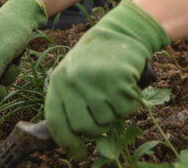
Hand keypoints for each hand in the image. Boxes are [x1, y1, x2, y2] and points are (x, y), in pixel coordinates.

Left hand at [44, 0, 169, 159]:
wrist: (120, 32)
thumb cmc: (95, 59)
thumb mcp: (74, 74)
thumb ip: (71, 101)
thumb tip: (75, 138)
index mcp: (59, 80)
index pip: (57, 122)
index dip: (68, 143)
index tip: (79, 154)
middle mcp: (73, 81)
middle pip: (85, 127)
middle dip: (97, 126)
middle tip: (104, 111)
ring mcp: (95, 81)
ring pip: (107, 120)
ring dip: (115, 112)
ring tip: (114, 91)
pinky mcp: (118, 80)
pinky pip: (126, 109)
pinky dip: (129, 102)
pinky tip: (125, 85)